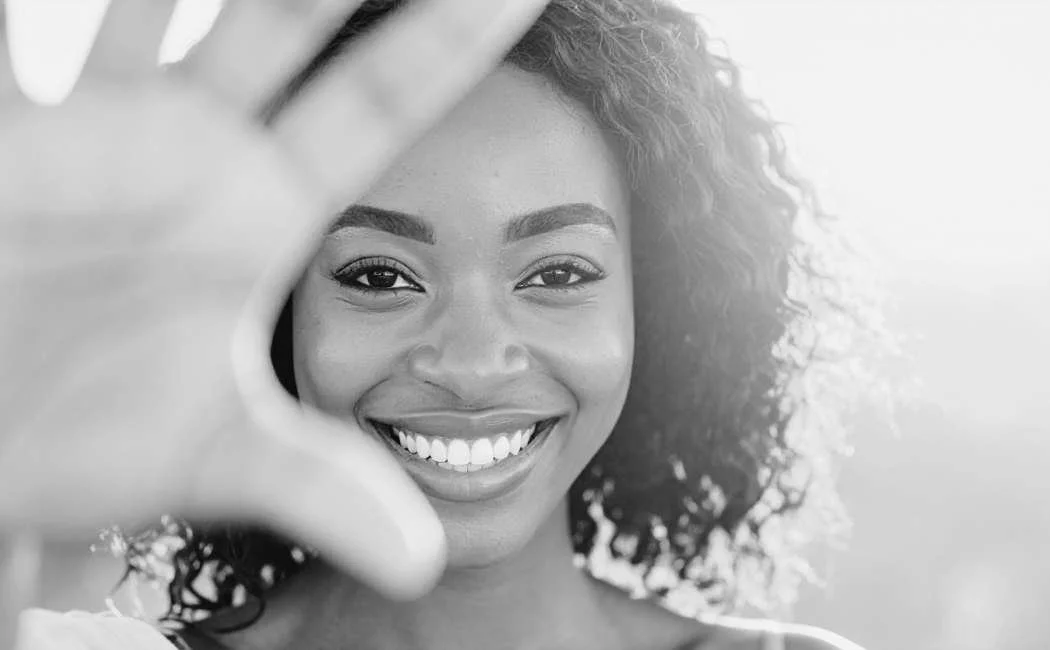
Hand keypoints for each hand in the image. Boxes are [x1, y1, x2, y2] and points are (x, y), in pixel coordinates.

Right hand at [0, 0, 545, 628]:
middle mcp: (193, 151)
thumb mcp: (216, 454)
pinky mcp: (12, 135)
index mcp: (259, 208)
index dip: (453, 34)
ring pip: (169, 3)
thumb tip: (429, 560)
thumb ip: (324, 487)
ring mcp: (101, 128)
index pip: (382, 99)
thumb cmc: (80, 433)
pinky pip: (30, 41)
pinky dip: (49, 5)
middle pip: (295, 20)